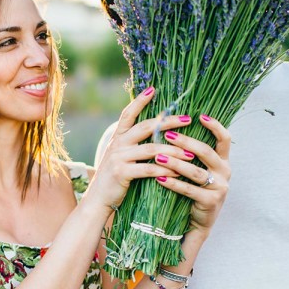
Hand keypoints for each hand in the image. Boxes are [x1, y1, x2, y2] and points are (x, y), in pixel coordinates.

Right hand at [88, 87, 194, 211]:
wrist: (98, 200)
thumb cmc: (115, 179)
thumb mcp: (120, 157)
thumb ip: (132, 144)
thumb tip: (154, 132)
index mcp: (117, 138)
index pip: (128, 114)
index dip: (139, 101)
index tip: (153, 89)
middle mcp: (117, 144)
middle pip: (146, 127)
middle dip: (168, 122)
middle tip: (187, 119)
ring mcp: (118, 158)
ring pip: (151, 149)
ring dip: (173, 151)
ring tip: (190, 153)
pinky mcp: (121, 173)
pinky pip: (148, 169)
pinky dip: (165, 170)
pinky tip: (178, 172)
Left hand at [155, 113, 230, 240]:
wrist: (198, 222)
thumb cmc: (194, 190)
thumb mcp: (197, 170)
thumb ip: (192, 154)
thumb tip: (173, 128)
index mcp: (223, 161)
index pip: (225, 139)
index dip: (215, 126)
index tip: (200, 116)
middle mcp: (224, 172)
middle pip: (206, 152)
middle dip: (186, 142)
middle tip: (168, 135)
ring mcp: (219, 187)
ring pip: (196, 171)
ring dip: (175, 163)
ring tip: (158, 157)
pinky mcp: (210, 201)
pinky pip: (189, 189)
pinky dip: (174, 183)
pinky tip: (159, 178)